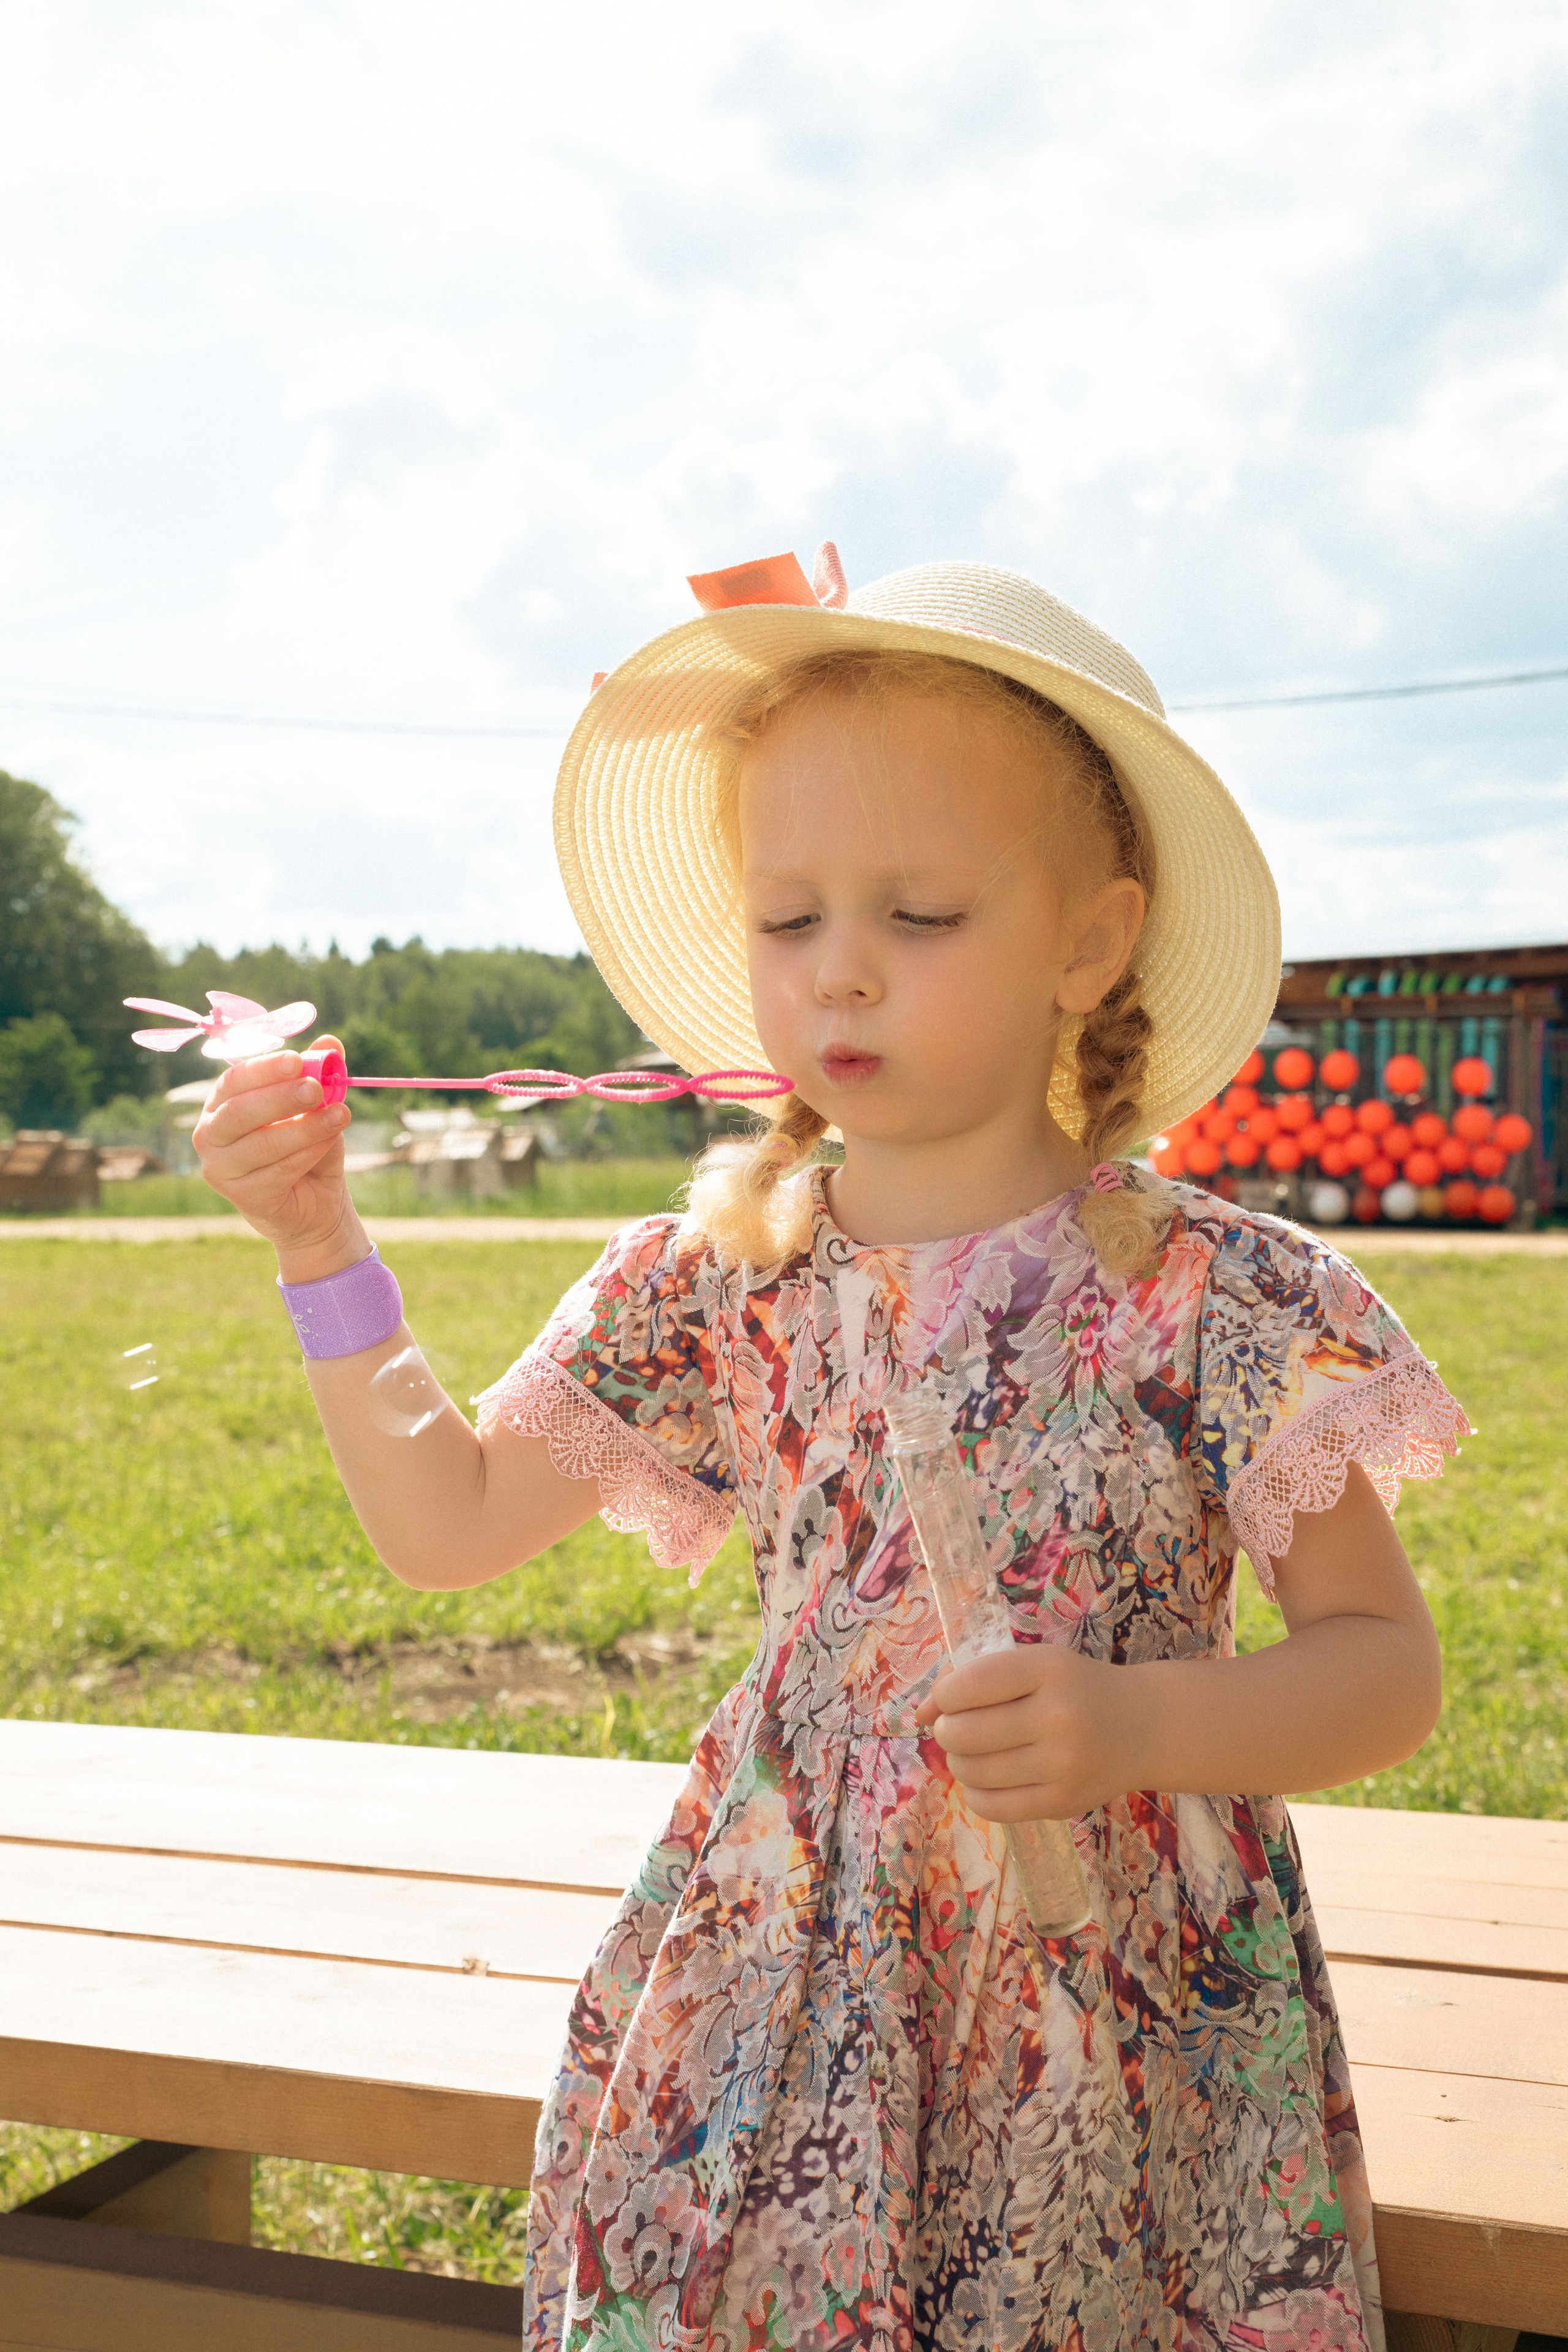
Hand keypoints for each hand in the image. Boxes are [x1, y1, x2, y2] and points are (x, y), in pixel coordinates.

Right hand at [193, 1037, 365, 1275]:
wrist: (314, 1203)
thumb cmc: (306, 1146)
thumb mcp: (315, 1107)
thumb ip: (318, 1074)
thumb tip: (331, 1042)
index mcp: (221, 1103)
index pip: (234, 1080)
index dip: (264, 1069)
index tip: (297, 1060)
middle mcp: (210, 1134)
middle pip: (239, 1112)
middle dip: (281, 1097)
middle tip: (317, 1088)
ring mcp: (220, 1168)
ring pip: (261, 1143)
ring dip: (304, 1127)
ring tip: (340, 1114)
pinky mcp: (241, 1196)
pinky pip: (277, 1170)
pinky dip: (308, 1153)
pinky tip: (330, 1141)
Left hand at [915, 1644, 1146, 1819]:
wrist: (1142, 1728)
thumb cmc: (1075, 1689)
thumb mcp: (1033, 1666)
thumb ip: (976, 1681)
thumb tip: (917, 1713)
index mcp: (1048, 1669)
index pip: (968, 1686)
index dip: (943, 1696)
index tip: (947, 1701)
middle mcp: (1058, 1717)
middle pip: (963, 1733)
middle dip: (947, 1731)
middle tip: (958, 1729)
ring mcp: (1063, 1765)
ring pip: (972, 1771)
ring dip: (958, 1762)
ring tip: (973, 1752)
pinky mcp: (1063, 1803)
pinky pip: (992, 1807)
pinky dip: (975, 1793)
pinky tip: (987, 1779)